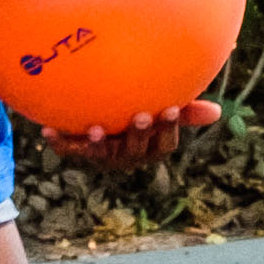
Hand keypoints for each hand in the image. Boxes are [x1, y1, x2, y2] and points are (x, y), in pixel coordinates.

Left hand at [58, 95, 223, 174]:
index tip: (170, 108)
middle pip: (136, 150)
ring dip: (99, 144)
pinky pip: (69, 149)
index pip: (164, 143)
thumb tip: (217, 112)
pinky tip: (47, 131)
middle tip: (141, 115)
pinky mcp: (79, 151)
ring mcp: (103, 155)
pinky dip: (59, 142)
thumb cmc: (138, 110)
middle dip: (138, 134)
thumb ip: (185, 109)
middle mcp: (128, 155)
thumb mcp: (160, 109)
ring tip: (96, 130)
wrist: (98, 115)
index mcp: (151, 147)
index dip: (168, 128)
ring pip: (103, 155)